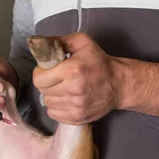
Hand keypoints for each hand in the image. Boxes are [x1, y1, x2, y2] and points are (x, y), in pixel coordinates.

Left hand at [33, 32, 158, 124]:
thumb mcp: (83, 43)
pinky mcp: (77, 118)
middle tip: (57, 79)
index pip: (39, 79)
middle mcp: (73, 90)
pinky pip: (54, 114)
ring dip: (52, 96)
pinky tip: (66, 99)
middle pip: (42, 91)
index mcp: (72, 70)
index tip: (47, 70)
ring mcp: (75, 106)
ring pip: (48, 103)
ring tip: (64, 89)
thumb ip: (60, 41)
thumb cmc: (100, 63)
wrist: (119, 85)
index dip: (40, 73)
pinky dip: (57, 107)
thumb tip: (41, 44)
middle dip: (47, 83)